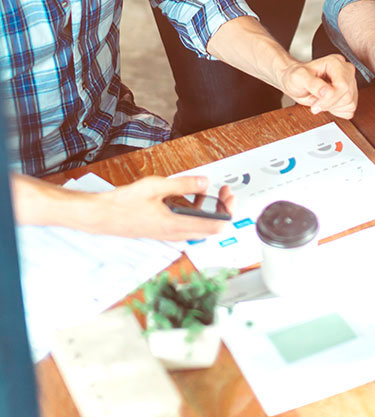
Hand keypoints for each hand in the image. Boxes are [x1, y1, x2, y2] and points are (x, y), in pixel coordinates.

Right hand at [91, 174, 233, 240]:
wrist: (103, 216)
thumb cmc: (124, 204)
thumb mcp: (156, 186)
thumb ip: (183, 184)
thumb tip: (204, 182)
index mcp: (176, 224)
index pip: (215, 226)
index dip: (227, 211)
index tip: (228, 195)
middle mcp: (175, 233)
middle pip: (210, 229)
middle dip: (221, 209)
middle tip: (222, 193)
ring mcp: (168, 234)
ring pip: (198, 228)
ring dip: (207, 211)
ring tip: (205, 191)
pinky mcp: (162, 231)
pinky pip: (186, 226)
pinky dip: (194, 214)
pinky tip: (187, 198)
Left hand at [278, 54, 357, 119]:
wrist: (295, 83)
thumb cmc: (296, 76)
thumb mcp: (298, 77)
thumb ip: (312, 83)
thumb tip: (326, 91)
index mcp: (335, 62)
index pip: (343, 85)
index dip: (330, 98)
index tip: (316, 104)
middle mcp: (345, 71)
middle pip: (347, 95)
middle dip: (330, 104)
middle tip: (315, 102)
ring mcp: (349, 82)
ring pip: (350, 103)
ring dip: (332, 107)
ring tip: (319, 99)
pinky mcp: (349, 94)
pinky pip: (349, 109)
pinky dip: (336, 111)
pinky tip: (327, 103)